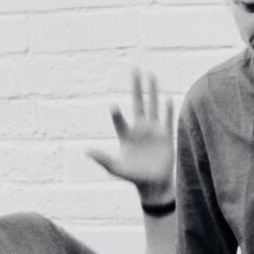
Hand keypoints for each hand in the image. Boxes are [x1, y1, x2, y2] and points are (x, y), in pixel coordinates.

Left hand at [87, 70, 175, 202]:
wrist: (153, 184)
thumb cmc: (132, 176)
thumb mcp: (115, 168)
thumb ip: (103, 158)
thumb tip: (86, 151)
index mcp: (126, 135)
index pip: (120, 120)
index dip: (116, 114)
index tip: (112, 106)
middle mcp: (140, 128)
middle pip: (138, 102)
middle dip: (137, 86)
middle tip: (135, 69)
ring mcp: (153, 130)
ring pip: (153, 105)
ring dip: (153, 90)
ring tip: (151, 74)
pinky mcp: (166, 135)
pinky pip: (167, 119)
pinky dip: (167, 109)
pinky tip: (167, 97)